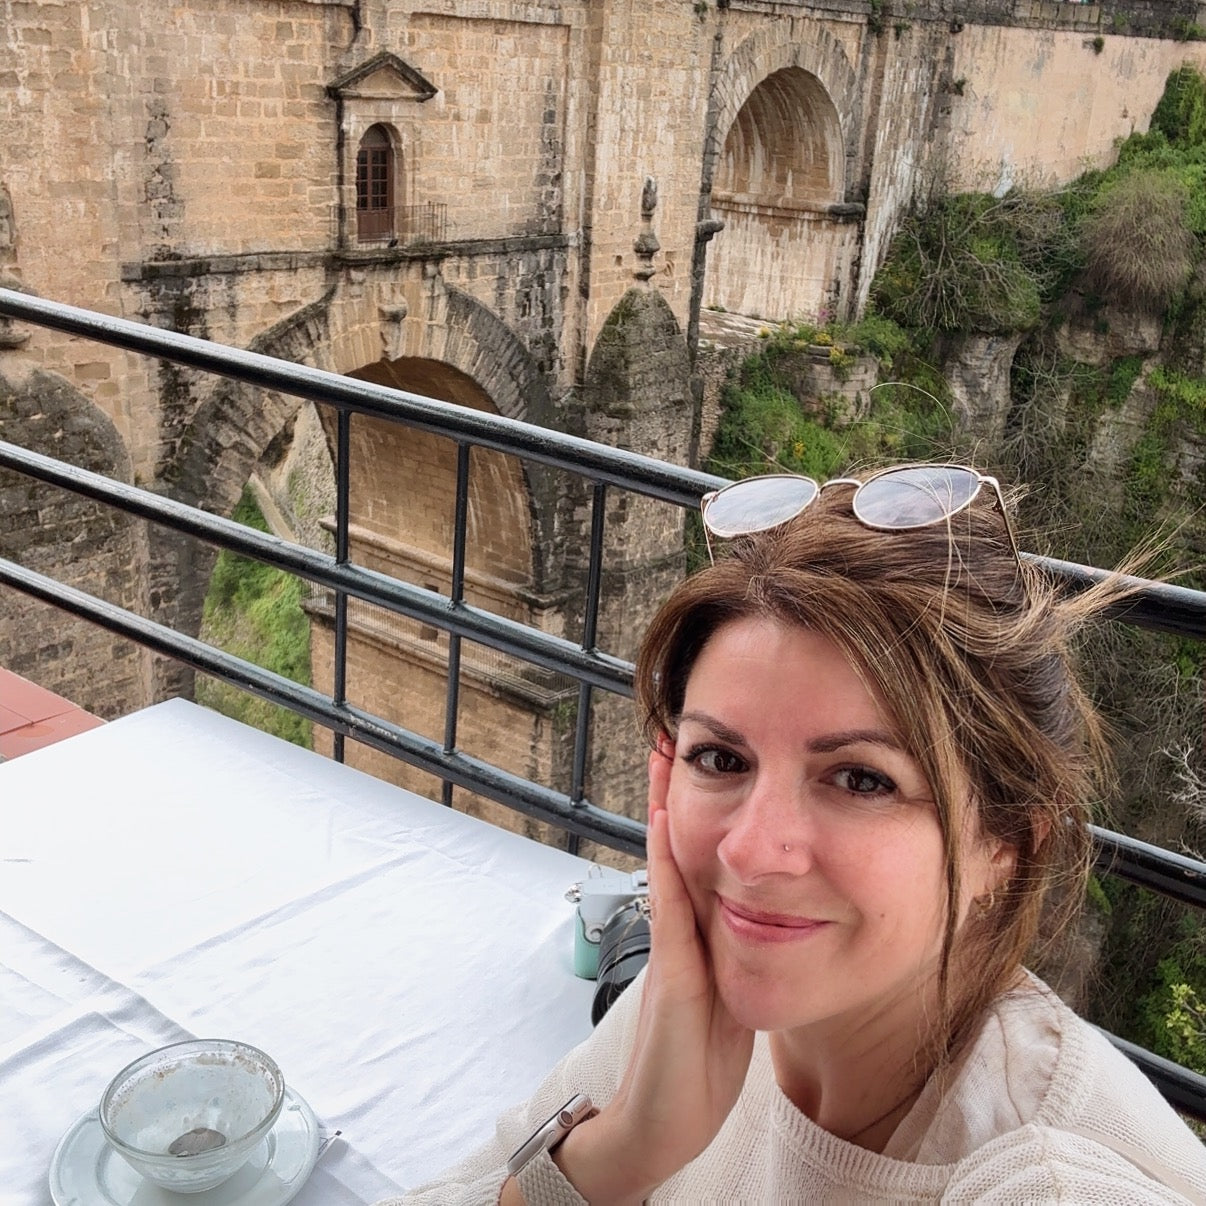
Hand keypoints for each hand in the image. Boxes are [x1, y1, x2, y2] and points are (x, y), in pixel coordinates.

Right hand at [549, 738, 754, 1201]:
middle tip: (673, 733)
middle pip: (681, 849)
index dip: (701, 814)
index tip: (700, 763)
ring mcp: (674, 954)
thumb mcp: (723, 1007)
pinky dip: (666, 867)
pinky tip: (660, 825)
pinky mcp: (676, 980)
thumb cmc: (697, 1072)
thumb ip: (733, 965)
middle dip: (676, 794)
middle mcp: (681, 937)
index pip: (701, 863)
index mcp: (699, 942)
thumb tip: (759, 928)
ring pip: (672, 866)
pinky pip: (671, 913)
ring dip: (665, 809)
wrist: (662, 1125)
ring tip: (664, 755)